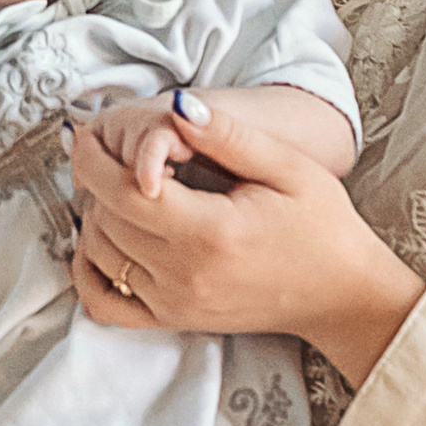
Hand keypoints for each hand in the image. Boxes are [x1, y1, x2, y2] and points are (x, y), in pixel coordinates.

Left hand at [70, 96, 424, 386]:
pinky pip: (105, 305)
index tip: (82, 132)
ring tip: (115, 190)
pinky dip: (91, 272)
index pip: (124, 191)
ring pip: (100, 256)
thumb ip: (228, 136)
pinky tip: (104, 243)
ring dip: (95, 218)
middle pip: (106, 221)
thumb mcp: (287, 167)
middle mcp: (185, 273)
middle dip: (96, 181)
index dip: (94, 157)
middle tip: (106, 153)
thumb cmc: (322, 226)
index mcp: (211, 230)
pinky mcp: (175, 320)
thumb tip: (177, 105)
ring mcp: (177, 303)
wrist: (343, 294)